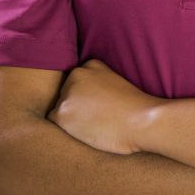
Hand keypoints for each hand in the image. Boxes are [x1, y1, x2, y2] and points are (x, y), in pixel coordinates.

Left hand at [46, 58, 162, 154]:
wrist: (140, 120)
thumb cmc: (133, 107)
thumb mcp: (114, 82)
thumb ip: (97, 82)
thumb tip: (83, 97)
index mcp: (91, 64)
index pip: (76, 81)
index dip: (86, 96)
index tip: (99, 104)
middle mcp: (76, 75)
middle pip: (65, 93)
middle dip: (76, 106)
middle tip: (96, 116)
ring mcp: (67, 94)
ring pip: (59, 108)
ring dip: (71, 118)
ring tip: (93, 124)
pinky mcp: (62, 114)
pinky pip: (53, 121)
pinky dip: (65, 128)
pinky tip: (85, 130)